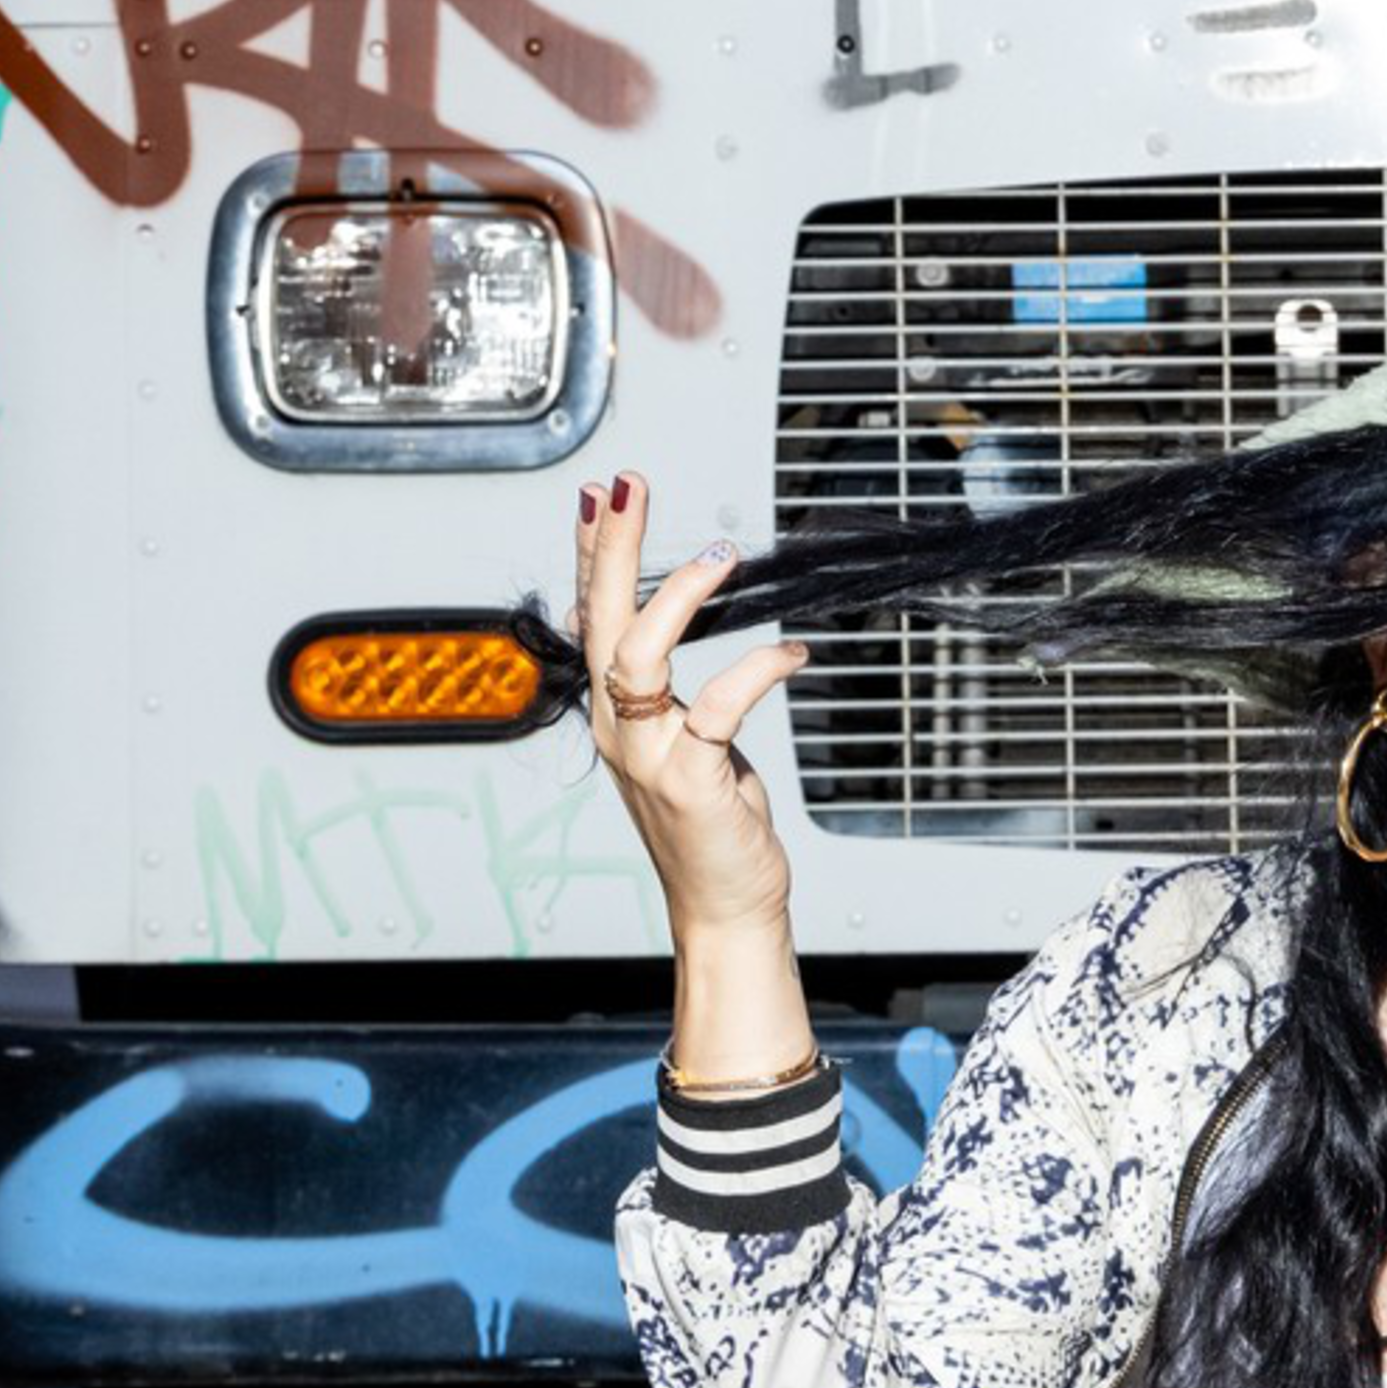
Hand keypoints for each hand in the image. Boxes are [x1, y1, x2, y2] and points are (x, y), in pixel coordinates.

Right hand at [575, 470, 807, 946]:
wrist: (724, 901)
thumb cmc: (710, 820)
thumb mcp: (680, 741)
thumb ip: (664, 691)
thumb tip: (662, 628)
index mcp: (612, 712)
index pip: (592, 617)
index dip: (595, 554)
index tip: (602, 496)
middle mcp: (617, 728)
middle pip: (603, 621)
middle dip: (614, 548)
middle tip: (627, 486)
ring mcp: (648, 754)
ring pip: (640, 657)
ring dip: (677, 599)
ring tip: (720, 556)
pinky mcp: (689, 779)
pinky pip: (718, 709)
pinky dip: (759, 670)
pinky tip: (794, 651)